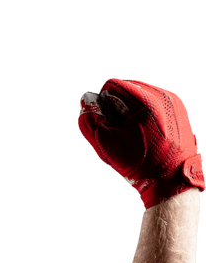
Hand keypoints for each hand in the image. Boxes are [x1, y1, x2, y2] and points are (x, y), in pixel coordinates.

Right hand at [77, 78, 204, 208]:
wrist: (171, 177)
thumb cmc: (138, 163)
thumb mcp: (106, 145)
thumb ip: (89, 122)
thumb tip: (84, 101)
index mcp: (144, 101)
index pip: (112, 86)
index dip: (103, 105)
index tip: (110, 124)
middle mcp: (161, 95)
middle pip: (126, 88)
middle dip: (118, 107)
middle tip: (122, 130)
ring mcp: (172, 100)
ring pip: (140, 93)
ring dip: (130, 109)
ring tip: (135, 132)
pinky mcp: (177, 107)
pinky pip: (153, 101)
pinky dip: (144, 112)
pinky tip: (146, 131)